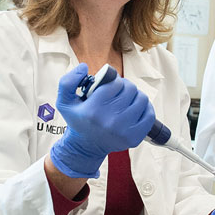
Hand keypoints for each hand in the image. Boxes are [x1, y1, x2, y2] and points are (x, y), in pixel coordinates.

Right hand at [49, 63, 154, 177]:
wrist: (86, 147)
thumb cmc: (79, 120)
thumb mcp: (64, 101)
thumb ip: (68, 81)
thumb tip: (84, 67)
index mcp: (93, 110)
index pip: (115, 83)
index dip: (114, 81)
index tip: (109, 86)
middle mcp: (109, 121)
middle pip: (130, 89)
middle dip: (125, 87)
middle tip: (118, 92)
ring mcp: (124, 131)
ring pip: (141, 99)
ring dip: (135, 96)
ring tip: (126, 100)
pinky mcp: (135, 137)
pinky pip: (149, 115)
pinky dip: (145, 108)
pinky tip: (135, 108)